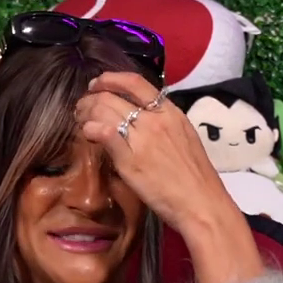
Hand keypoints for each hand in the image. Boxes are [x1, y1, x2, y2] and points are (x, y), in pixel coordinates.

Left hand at [75, 71, 239, 236]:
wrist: (201, 203)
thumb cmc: (196, 177)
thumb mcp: (184, 138)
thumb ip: (162, 124)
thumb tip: (140, 120)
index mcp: (170, 113)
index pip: (135, 82)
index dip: (110, 79)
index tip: (97, 86)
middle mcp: (155, 120)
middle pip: (112, 96)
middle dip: (90, 99)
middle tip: (82, 109)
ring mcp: (142, 139)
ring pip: (103, 111)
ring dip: (86, 114)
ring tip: (81, 122)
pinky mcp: (130, 160)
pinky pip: (104, 133)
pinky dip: (91, 129)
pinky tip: (88, 135)